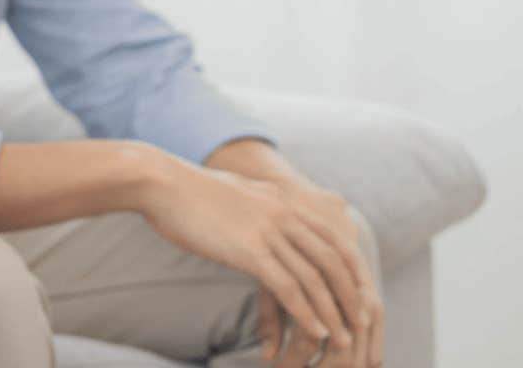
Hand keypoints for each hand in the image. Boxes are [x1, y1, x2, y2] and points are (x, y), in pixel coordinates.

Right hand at [138, 164, 370, 366]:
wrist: (159, 182)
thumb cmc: (187, 191)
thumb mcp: (235, 191)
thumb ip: (258, 203)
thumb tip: (264, 208)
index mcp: (283, 201)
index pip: (334, 239)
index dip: (353, 270)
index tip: (361, 294)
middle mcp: (283, 214)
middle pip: (333, 261)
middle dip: (352, 296)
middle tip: (363, 323)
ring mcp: (268, 231)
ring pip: (315, 278)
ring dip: (334, 312)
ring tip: (343, 340)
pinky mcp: (249, 250)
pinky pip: (288, 287)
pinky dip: (306, 313)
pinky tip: (315, 332)